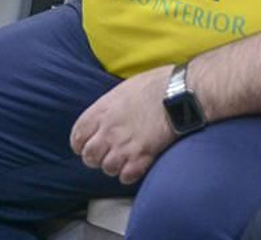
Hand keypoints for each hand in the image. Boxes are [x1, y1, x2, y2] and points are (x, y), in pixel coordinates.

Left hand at [69, 63, 177, 184]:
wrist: (182, 92)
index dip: (81, 143)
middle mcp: (109, 131)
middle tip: (107, 152)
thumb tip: (106, 116)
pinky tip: (137, 164)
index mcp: (102, 111)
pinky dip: (130, 173)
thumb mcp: (125, 89)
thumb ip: (109, 106)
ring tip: (125, 157)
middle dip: (97, 156)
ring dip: (115, 165)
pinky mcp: (142, 156)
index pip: (77, 136)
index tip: (87, 144)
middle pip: (89, 156)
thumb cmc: (158, 84)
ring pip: (107, 168)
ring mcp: (124, 145)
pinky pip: (126, 176)